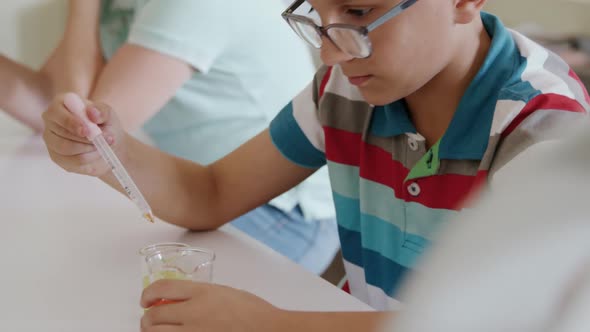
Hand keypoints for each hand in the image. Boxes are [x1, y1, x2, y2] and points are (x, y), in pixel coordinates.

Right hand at [42, 93, 126, 176]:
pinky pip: (73, 160)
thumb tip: (92, 113)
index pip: (56, 113)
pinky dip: (90, 158)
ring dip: (89, 148)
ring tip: (104, 145)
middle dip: (87, 138)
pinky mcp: (57, 157)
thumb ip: (102, 111)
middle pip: (62, 133)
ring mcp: (51, 140)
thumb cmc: (103, 123)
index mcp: (59, 105)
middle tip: (107, 139)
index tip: (87, 131)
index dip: (71, 122)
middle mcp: (50, 122)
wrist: (107, 141)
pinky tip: (98, 152)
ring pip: (67, 148)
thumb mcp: (108, 114)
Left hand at [140, 280, 283, 331]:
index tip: (145, 299)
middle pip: (153, 315)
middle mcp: (194, 312)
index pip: (161, 288)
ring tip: (156, 331)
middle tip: (149, 319)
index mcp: (202, 292)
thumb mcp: (226, 292)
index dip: (147, 294)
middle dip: (147, 318)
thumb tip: (185, 300)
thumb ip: (203, 294)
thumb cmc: (255, 312)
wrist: (269, 329)